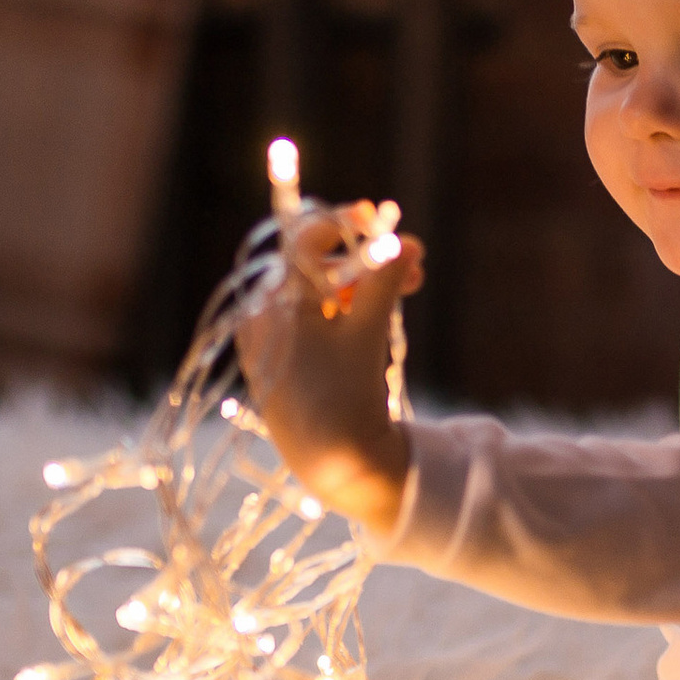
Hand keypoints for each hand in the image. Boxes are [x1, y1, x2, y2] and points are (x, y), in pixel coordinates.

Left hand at [237, 206, 424, 534]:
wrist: (332, 463)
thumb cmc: (345, 394)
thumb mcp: (368, 330)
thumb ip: (384, 279)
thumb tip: (404, 241)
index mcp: (274, 302)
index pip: (304, 241)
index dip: (343, 222)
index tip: (377, 216)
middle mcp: (264, 316)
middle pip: (316, 266)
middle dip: (367, 260)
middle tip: (415, 262)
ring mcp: (272, 340)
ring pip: (320, 293)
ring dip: (365, 284)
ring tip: (411, 286)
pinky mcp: (285, 361)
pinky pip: (315, 319)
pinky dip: (348, 309)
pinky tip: (379, 315)